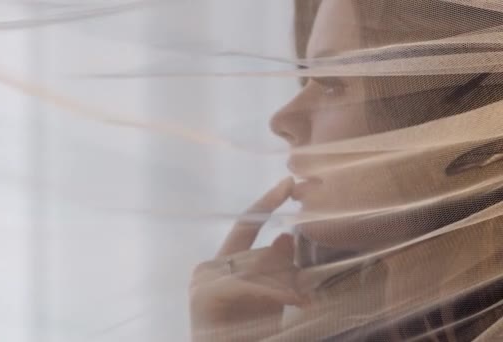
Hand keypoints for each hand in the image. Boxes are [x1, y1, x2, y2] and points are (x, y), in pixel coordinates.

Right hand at [189, 178, 305, 341]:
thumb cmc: (249, 336)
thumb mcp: (271, 301)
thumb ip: (276, 271)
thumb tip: (285, 237)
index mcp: (222, 264)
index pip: (246, 225)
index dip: (266, 203)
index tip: (288, 183)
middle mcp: (208, 266)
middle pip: (261, 252)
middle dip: (289, 274)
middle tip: (307, 296)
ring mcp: (204, 278)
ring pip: (259, 266)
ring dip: (287, 287)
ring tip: (304, 304)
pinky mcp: (206, 293)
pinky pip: (250, 283)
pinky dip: (275, 292)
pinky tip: (296, 301)